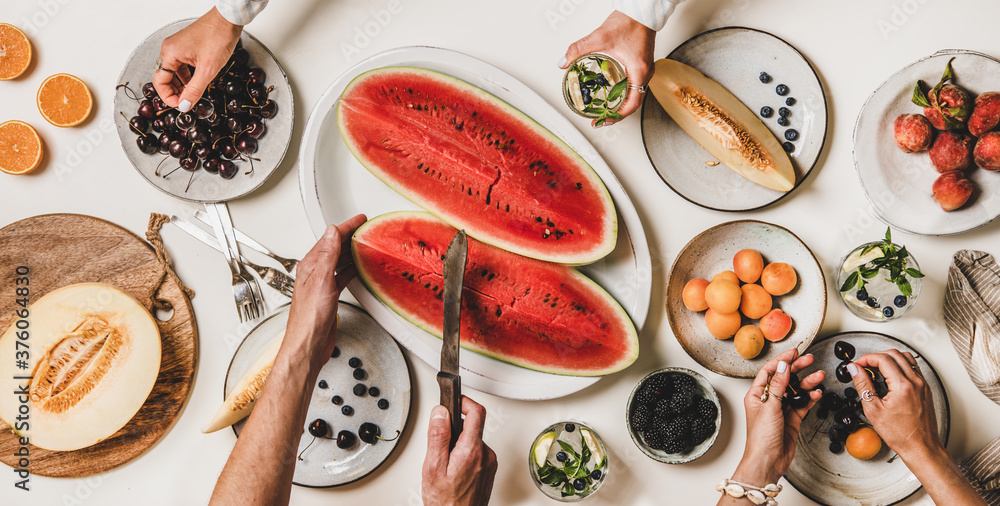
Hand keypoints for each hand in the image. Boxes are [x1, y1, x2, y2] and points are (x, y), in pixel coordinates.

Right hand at [154, 7, 241, 111]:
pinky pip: (183, 66)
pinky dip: (190, 77)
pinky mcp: (187, 47)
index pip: (159, 81)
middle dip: (177, 92)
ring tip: (196, 95)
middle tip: (189, 103)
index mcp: (170, 53)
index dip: (168, 97)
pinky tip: (199, 83)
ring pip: (176, 73)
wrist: (228, 20)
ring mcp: (178, 48)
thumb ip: (194, 90)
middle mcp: (170, 49)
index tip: (181, 106)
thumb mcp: (208, 69)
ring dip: (184, 85)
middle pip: (166, 78)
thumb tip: (184, 105)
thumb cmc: (218, 38)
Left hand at [282, 215, 365, 369]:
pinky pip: (343, 275)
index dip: (346, 227)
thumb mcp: (321, 281)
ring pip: (339, 261)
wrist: (308, 344)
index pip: (330, 239)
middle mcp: (315, 273)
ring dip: (352, 251)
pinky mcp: (330, 296)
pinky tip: (358, 268)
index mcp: (310, 266)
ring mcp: (322, 284)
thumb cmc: (309, 318)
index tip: (359, 220)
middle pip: (335, 247)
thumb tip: (331, 232)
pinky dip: (352, 269)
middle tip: (364, 228)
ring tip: (364, 244)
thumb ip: (327, 256)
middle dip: (350, 236)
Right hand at [422, 397, 497, 505]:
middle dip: (456, 427)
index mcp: (472, 450)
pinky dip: (465, 454)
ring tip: (445, 461)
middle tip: (440, 438)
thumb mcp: (433, 467)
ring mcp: (489, 463)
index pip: (476, 412)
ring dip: (460, 443)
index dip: (464, 401)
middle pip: (474, 426)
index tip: (454, 400)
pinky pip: (477, 453)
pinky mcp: (488, 470)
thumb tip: (441, 413)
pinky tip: (454, 468)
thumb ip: (438, 436)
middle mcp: (485, 455)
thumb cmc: (446, 502)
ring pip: (474, 440)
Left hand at [559, 10, 655, 126]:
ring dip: (619, 104)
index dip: (617, 116)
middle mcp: (645, 73)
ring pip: (633, 95)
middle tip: (600, 119)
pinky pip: (633, 86)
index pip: (632, 104)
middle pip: (632, 103)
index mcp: (639, 71)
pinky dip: (622, 93)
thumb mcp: (600, 37)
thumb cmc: (629, 22)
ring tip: (603, 110)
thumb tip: (564, 62)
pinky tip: (609, 92)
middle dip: (615, 114)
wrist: (642, 11)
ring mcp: (644, 70)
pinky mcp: (641, 65)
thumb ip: (579, 49)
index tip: (603, 121)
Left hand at [736, 348, 823, 485]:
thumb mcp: (770, 407)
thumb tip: (783, 366)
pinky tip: (817, 392)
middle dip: (796, 368)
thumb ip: (778, 386)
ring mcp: (780, 410)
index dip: (781, 361)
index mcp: (756, 395)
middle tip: (809, 359)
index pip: (769, 372)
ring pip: (795, 391)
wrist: (768, 461)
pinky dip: (810, 398)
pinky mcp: (791, 419)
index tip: (794, 352)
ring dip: (806, 383)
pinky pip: (802, 404)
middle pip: (784, 378)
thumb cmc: (761, 438)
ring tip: (819, 375)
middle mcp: (768, 400)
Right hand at [849, 349, 940, 459]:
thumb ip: (863, 385)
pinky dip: (900, 366)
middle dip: (876, 356)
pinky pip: (913, 368)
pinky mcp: (925, 389)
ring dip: (889, 359)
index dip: (866, 358)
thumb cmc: (900, 434)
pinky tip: (890, 377)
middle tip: (865, 366)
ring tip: (877, 369)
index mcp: (903, 386)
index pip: (883, 359)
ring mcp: (923, 385)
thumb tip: (854, 370)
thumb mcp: (873, 410)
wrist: (921, 447)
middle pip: (895, 354)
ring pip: (906, 358)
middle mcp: (916, 382)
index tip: (858, 365)